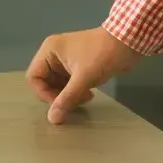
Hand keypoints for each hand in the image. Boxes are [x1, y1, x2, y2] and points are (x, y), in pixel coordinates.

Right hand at [25, 27, 141, 123]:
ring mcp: (66, 59)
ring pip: (58, 84)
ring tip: (85, 98)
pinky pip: (69, 83)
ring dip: (69, 95)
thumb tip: (52, 120)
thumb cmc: (102, 56)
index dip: (44, 93)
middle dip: (59, 95)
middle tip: (75, 102)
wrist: (128, 42)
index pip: (34, 77)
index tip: (61, 103)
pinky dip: (76, 91)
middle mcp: (54, 54)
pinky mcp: (78, 65)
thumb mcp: (83, 78)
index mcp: (49, 50)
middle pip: (45, 82)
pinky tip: (89, 94)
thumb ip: (66, 99)